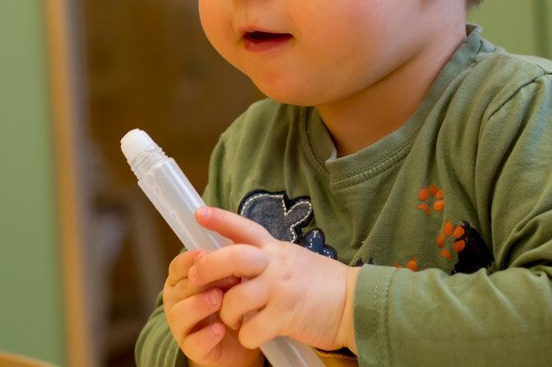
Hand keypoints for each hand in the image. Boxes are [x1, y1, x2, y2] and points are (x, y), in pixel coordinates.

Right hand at [162, 249, 259, 366]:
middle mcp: (176, 302)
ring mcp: (181, 326)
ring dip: (199, 305)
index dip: (191, 259)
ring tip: (219, 300)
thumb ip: (225, 261)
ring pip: (181, 314)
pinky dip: (206, 335)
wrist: (239, 341)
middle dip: (204, 280)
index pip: (178, 266)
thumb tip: (232, 237)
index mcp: (181, 281)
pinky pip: (194, 343)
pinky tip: (221, 329)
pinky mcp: (192, 349)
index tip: (208, 254)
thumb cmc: (230, 303)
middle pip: (182, 287)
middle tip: (230, 276)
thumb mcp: (228, 278)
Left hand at [190, 207, 358, 351]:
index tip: (198, 214)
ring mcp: (280, 290)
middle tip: (195, 279)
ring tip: (234, 321)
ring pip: (234, 300)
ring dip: (227, 314)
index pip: (244, 228)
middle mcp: (276, 264)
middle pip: (231, 257)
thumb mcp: (294, 260)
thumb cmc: (325, 285)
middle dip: (207, 267)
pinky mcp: (286, 316)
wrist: (356, 303)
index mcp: (276, 249)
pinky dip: (246, 337)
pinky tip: (253, 336)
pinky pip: (251, 330)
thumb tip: (237, 262)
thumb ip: (268, 259)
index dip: (219, 219)